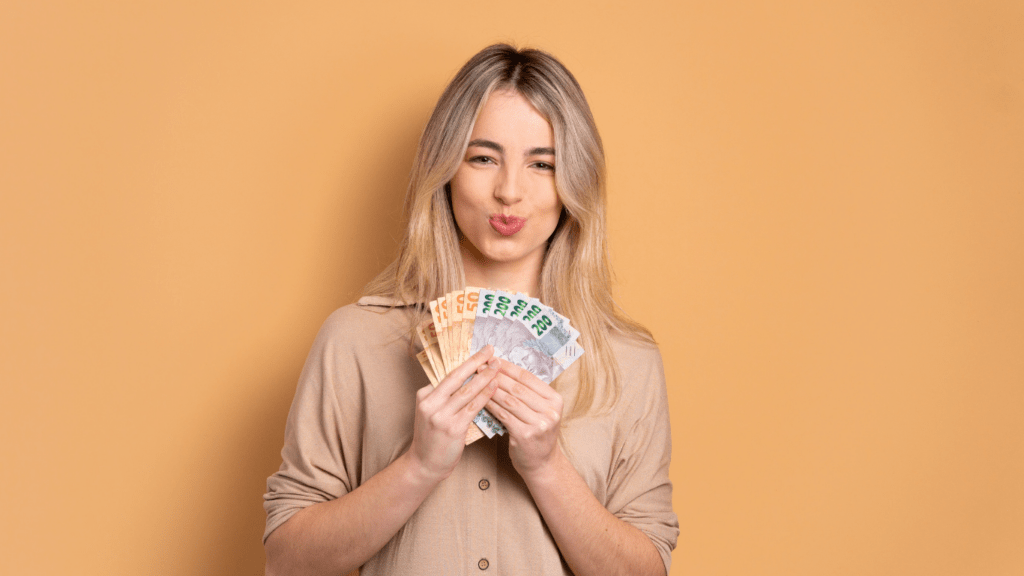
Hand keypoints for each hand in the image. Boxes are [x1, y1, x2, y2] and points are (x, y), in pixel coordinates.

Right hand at [407, 345, 499, 483]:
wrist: (424, 465)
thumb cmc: (432, 438)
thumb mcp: (432, 412)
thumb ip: (445, 396)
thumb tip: (468, 378)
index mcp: (424, 395)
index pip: (448, 374)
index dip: (467, 363)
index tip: (481, 353)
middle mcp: (430, 403)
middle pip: (456, 377)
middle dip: (475, 361)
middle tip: (490, 350)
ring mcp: (440, 416)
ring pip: (466, 391)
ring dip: (484, 376)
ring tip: (497, 366)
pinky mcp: (452, 428)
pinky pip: (472, 407)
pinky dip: (485, 395)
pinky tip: (495, 387)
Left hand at [485, 359, 563, 477]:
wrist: (542, 463)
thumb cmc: (537, 433)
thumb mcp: (541, 411)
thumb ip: (528, 393)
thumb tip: (502, 369)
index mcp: (555, 399)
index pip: (528, 378)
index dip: (509, 367)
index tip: (493, 359)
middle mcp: (550, 411)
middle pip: (518, 388)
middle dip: (497, 375)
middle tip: (481, 367)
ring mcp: (539, 424)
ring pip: (509, 401)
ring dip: (490, 389)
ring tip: (477, 380)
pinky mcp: (525, 435)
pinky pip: (503, 415)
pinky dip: (491, 406)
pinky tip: (481, 399)